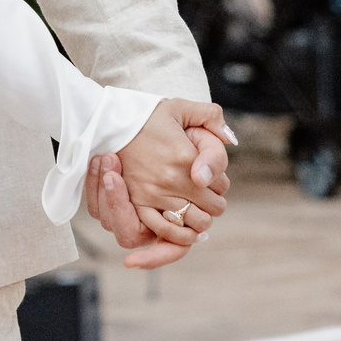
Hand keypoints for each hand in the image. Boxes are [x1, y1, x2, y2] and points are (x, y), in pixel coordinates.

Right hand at [103, 100, 232, 256]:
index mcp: (185, 157)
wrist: (110, 124)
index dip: (220, 182)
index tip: (211, 176)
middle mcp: (172, 179)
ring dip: (199, 217)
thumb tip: (230, 139)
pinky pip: (166, 230)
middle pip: (213, 208)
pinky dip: (180, 233)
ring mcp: (154, 194)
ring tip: (195, 208)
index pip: (221, 185)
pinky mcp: (138, 204)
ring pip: (194, 222)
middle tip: (204, 193)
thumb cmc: (148, 116)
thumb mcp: (180, 108)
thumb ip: (211, 115)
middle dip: (213, 202)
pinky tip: (184, 225)